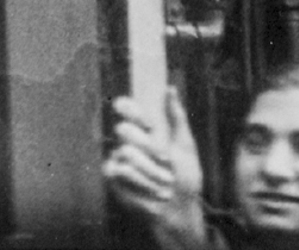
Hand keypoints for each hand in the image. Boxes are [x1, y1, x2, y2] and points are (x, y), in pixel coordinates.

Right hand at [102, 90, 205, 247]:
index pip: (125, 107)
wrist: (179, 212)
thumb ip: (177, 117)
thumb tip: (170, 88)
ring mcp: (118, 159)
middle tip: (165, 161)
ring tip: (164, 183)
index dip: (132, 111)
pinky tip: (152, 192)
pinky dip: (141, 182)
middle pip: (123, 129)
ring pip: (126, 153)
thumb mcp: (186, 146)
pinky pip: (120, 171)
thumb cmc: (186, 180)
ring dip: (151, 171)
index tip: (148, 124)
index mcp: (144, 131)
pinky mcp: (112, 177)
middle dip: (147, 148)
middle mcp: (128, 142)